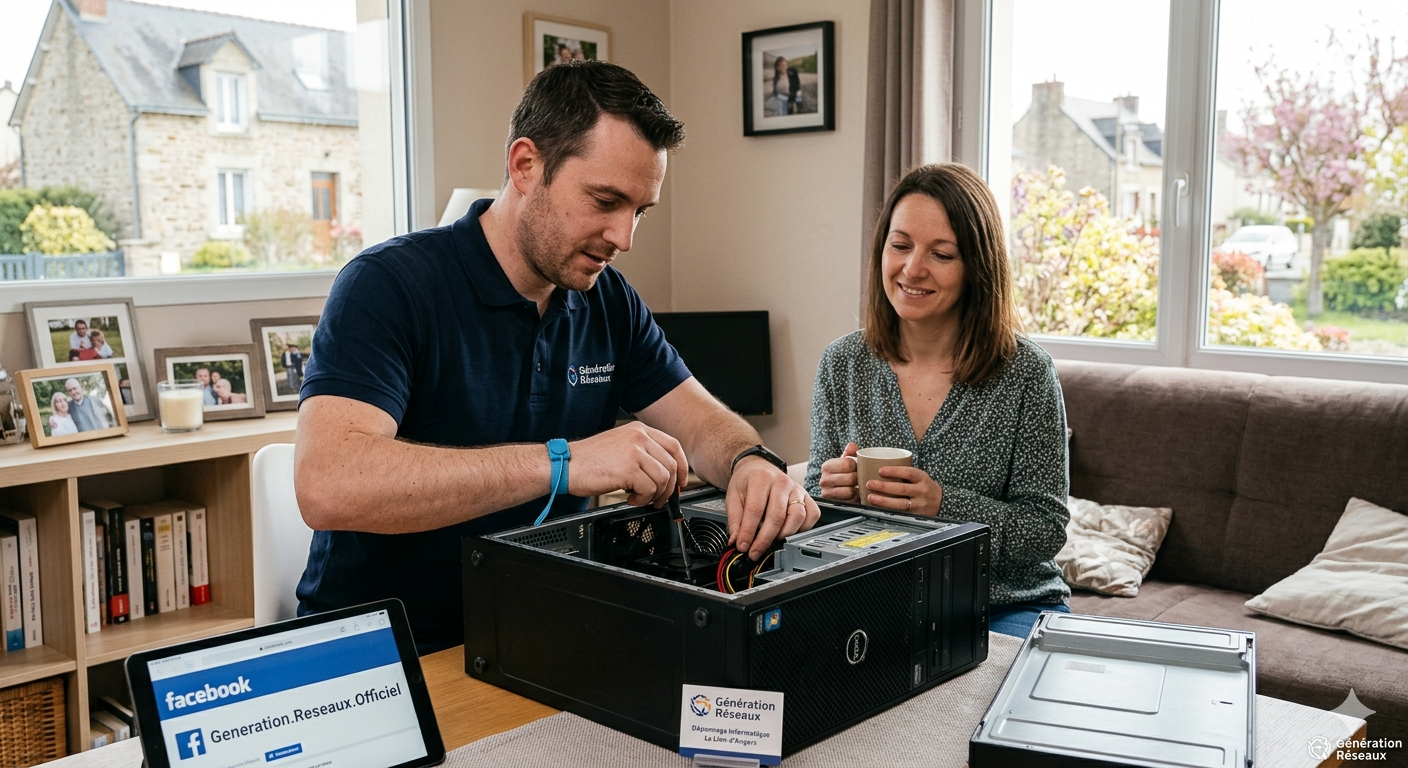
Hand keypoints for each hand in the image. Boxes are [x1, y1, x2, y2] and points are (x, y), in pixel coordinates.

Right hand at [567, 422, 687, 507]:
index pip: (674, 445)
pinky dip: (643, 499)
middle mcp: (639, 437)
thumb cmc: (589, 460)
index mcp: (639, 430)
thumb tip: (664, 473)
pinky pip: (649, 489)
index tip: (681, 481)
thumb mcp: (620, 447)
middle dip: (669, 487)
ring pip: (664, 478)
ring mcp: (635, 451)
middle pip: (672, 464)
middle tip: (659, 499)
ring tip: (640, 498)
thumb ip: (642, 454)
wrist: (565, 465)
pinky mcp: (628, 468)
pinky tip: (630, 498)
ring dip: (655, 495)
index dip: (682, 466)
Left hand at [726, 457, 820, 560]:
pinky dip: (803, 528)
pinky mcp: (807, 496)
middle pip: (777, 516)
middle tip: (755, 552)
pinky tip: (790, 532)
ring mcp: (797, 489)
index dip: (749, 532)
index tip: (743, 546)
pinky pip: (812, 515)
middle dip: (765, 539)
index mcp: (761, 479)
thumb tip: (736, 540)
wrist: (758, 468)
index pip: (755, 510)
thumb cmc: (747, 482)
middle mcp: (782, 482)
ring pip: (798, 516)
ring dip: (784, 535)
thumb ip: (735, 519)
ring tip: (772, 542)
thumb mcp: (733, 497)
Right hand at [818, 443, 859, 501]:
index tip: (857, 467)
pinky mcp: (832, 503)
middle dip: (859, 478)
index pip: (848, 463)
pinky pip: (850, 501)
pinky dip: (855, 497)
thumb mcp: (844, 461)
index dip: (857, 466)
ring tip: (857, 486)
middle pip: (851, 477)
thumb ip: (849, 451)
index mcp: (827, 466)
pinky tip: (855, 494)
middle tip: (860, 478)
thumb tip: (852, 446)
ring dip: (857, 489)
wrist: (833, 490)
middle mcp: (824, 479)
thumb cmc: (842, 473)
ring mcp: (827, 492)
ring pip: (850, 490)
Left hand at [864, 465, 942, 516]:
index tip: (881, 470)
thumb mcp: (919, 476)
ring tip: (871, 497)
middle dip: (884, 486)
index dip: (895, 471)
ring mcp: (919, 504)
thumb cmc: (923, 486)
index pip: (909, 473)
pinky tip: (878, 508)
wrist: (941, 502)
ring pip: (900, 503)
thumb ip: (904, 473)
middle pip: (902, 489)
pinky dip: (888, 511)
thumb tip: (878, 467)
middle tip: (870, 483)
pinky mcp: (915, 516)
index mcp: (922, 478)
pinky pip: (900, 513)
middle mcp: (922, 491)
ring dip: (883, 501)